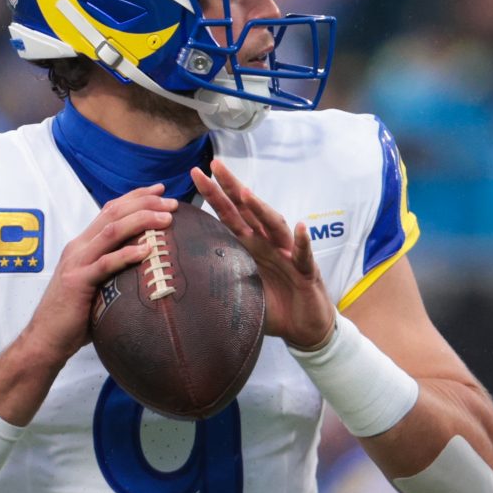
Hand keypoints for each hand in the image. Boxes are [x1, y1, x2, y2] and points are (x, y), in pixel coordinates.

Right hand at [24, 186, 176, 364]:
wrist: (46, 338)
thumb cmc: (75, 317)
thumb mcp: (98, 286)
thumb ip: (115, 271)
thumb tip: (148, 269)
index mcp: (83, 245)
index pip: (110, 210)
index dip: (136, 197)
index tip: (160, 191)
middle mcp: (79, 247)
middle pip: (113, 213)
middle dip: (145, 203)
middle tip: (172, 202)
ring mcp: (76, 262)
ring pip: (111, 231)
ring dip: (141, 220)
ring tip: (166, 218)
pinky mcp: (78, 282)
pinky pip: (106, 264)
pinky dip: (127, 254)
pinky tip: (148, 250)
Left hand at [193, 159, 335, 348]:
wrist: (306, 327)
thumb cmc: (276, 307)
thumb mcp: (241, 295)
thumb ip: (220, 283)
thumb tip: (184, 284)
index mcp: (252, 247)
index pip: (230, 216)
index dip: (215, 195)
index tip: (196, 174)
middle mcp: (269, 244)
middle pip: (249, 210)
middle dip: (232, 187)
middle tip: (215, 165)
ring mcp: (289, 255)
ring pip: (275, 226)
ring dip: (261, 209)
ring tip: (246, 194)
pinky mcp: (307, 272)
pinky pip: (304, 255)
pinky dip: (301, 242)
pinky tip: (298, 228)